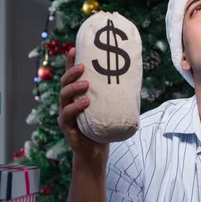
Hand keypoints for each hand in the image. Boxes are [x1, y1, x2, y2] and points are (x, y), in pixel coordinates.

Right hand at [58, 48, 109, 164]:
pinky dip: (76, 107)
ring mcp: (65, 114)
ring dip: (74, 88)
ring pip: (64, 96)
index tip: (75, 48)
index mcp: (76, 95)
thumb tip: (136, 77)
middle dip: (72, 72)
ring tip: (86, 84)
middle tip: (83, 66)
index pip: (71, 76)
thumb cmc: (103, 127)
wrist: (95, 152)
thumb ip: (115, 94)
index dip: (71, 62)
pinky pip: (67, 114)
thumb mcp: (109, 108)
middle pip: (64, 83)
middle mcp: (68, 102)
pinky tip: (85, 102)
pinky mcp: (66, 127)